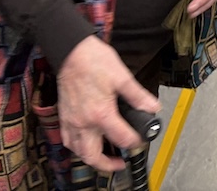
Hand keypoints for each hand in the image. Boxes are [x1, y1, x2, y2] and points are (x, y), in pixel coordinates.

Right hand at [57, 36, 159, 171]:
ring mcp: (71, 121)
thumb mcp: (122, 77)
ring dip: (91, 158)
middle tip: (119, 162)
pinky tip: (85, 142)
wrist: (71, 52)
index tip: (140, 139)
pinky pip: (67, 140)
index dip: (135, 142)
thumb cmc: (94, 61)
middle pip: (93, 156)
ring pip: (77, 152)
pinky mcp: (63, 116)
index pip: (121, 138)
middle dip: (107, 164)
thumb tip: (153, 107)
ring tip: (104, 156)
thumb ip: (138, 96)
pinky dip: (76, 146)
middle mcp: (84, 122)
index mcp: (101, 114)